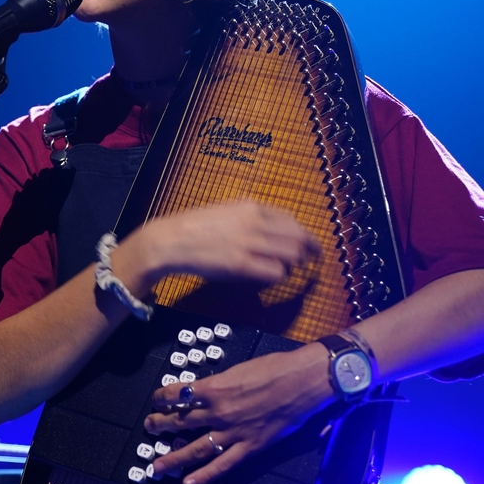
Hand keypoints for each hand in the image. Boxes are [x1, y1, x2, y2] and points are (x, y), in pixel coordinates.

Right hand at [137, 201, 321, 287]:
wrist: (171, 240)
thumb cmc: (196, 227)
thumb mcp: (227, 211)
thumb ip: (251, 216)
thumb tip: (274, 228)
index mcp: (251, 207)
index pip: (292, 220)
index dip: (306, 234)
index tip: (311, 244)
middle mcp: (254, 222)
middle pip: (299, 237)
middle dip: (309, 250)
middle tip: (312, 260)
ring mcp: (248, 243)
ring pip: (292, 254)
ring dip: (295, 264)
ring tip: (291, 269)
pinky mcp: (241, 264)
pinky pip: (276, 272)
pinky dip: (279, 275)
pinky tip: (272, 276)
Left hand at [143, 342, 333, 483]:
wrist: (303, 380)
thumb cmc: (276, 368)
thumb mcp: (239, 368)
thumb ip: (220, 383)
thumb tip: (207, 390)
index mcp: (215, 387)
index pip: (178, 394)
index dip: (164, 397)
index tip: (158, 400)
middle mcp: (219, 411)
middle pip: (181, 421)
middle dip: (161, 425)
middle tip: (150, 427)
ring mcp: (233, 431)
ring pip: (195, 447)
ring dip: (174, 457)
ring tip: (157, 465)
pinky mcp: (250, 446)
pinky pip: (223, 465)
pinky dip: (205, 476)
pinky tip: (189, 483)